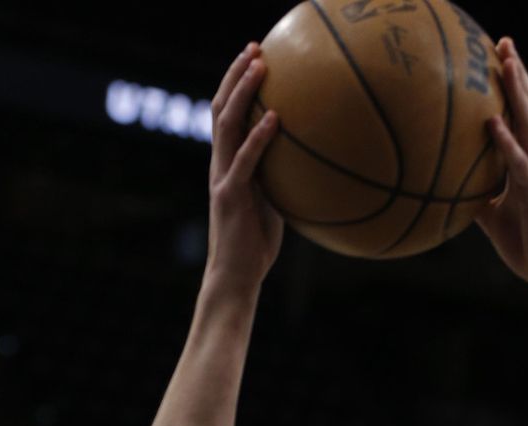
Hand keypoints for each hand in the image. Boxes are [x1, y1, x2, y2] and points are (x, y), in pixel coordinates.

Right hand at [205, 42, 282, 298]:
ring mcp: (223, 178)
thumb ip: (278, 179)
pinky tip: (275, 117)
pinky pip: (245, 161)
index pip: (226, 117)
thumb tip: (307, 162)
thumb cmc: (255, 244)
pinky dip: (258, 137)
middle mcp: (220, 165)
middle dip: (236, 75)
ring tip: (260, 66)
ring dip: (243, 92)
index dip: (237, 86)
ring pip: (226, 125)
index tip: (256, 59)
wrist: (236, 276)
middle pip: (221, 109)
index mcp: (228, 165)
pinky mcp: (231, 196)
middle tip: (255, 48)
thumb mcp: (271, 203)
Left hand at [477, 38, 527, 295]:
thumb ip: (475, 195)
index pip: (521, 117)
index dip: (512, 87)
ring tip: (507, 63)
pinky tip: (493, 123)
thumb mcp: (493, 216)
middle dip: (518, 75)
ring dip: (518, 94)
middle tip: (505, 42)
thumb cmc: (526, 243)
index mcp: (526, 165)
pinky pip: (520, 166)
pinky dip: (507, 143)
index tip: (498, 56)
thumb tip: (444, 184)